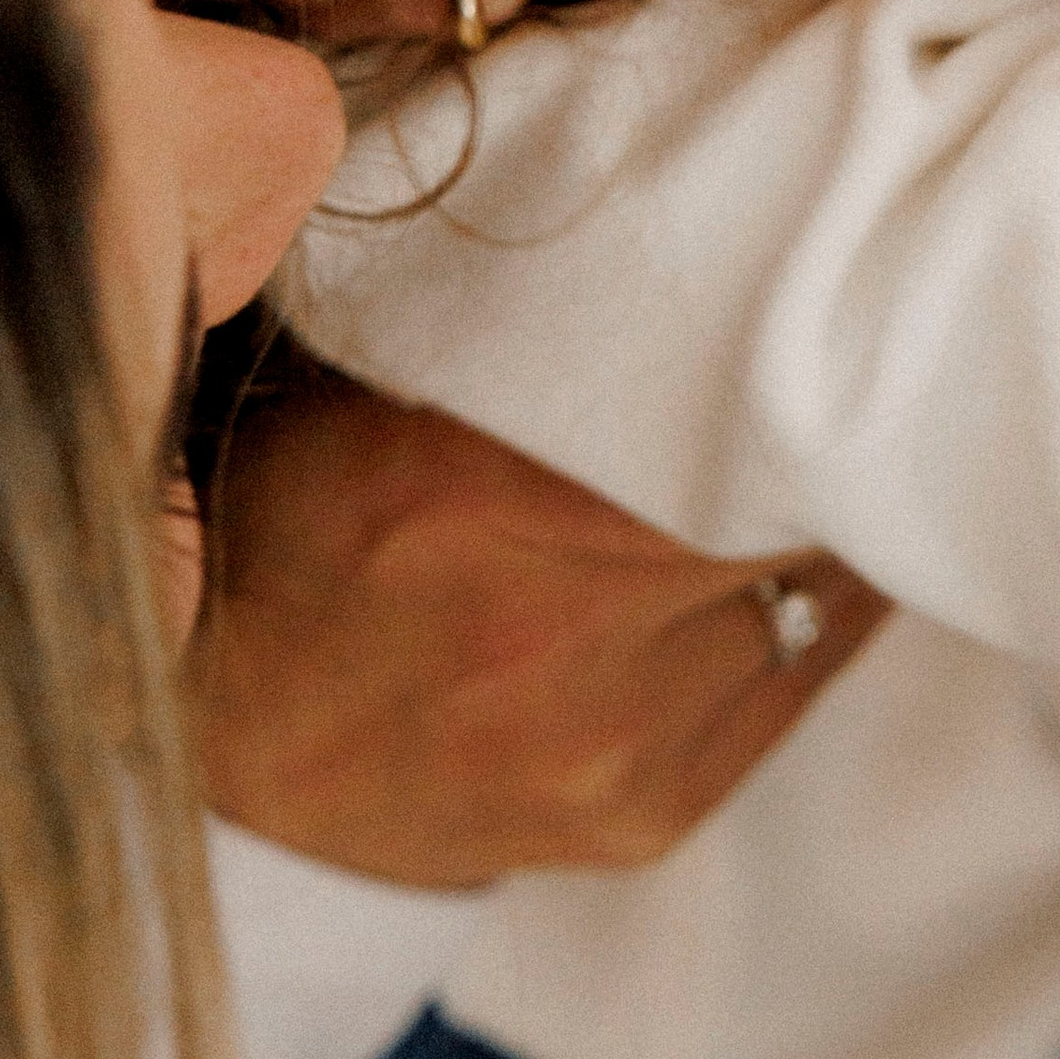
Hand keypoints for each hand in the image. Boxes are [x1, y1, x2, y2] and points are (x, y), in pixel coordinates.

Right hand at [187, 362, 887, 885]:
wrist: (215, 736)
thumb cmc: (294, 519)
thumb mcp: (374, 381)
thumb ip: (533, 333)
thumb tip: (715, 241)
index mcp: (467, 499)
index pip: (722, 413)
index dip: (792, 357)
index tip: (826, 306)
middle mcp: (553, 641)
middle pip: (788, 511)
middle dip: (822, 443)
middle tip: (844, 377)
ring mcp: (607, 750)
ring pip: (812, 603)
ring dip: (828, 531)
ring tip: (825, 467)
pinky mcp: (644, 817)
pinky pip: (794, 688)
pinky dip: (813, 616)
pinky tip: (809, 562)